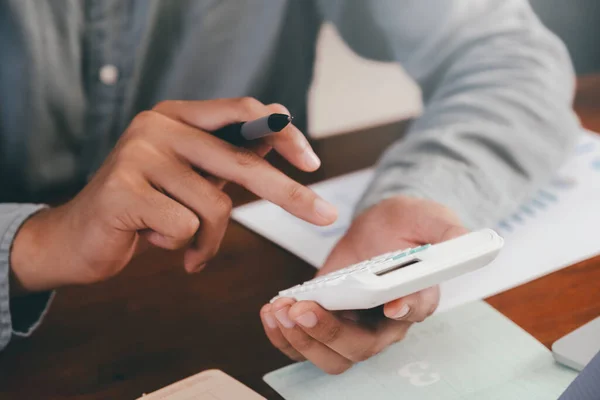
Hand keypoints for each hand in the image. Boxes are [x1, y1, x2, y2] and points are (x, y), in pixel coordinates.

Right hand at [10, 98, 337, 292]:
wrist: (78, 237)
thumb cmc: (145, 205)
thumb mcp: (191, 174)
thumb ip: (228, 152)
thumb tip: (280, 131)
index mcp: (178, 115)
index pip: (244, 112)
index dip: (284, 133)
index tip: (312, 162)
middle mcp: (157, 125)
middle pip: (242, 161)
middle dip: (289, 195)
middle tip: (325, 216)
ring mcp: (137, 154)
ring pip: (214, 206)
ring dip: (209, 240)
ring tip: (188, 246)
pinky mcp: (121, 190)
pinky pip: (184, 228)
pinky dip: (182, 248)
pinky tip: (155, 243)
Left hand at [260, 196, 467, 373]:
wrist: (377, 229)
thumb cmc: (406, 225)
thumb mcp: (426, 216)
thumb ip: (445, 228)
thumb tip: (459, 240)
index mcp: (417, 296)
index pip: (414, 312)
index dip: (403, 311)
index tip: (390, 306)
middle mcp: (386, 322)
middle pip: (362, 348)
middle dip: (330, 333)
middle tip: (304, 308)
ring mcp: (354, 326)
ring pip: (331, 356)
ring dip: (302, 340)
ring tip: (280, 311)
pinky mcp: (327, 320)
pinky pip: (305, 344)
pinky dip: (284, 337)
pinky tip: (272, 311)